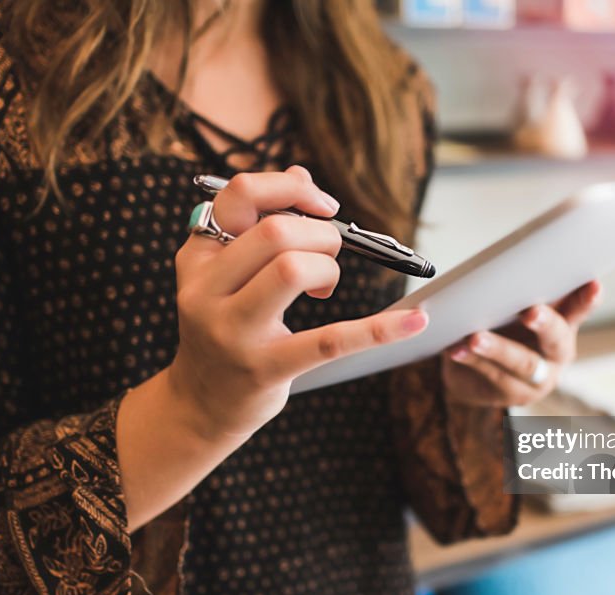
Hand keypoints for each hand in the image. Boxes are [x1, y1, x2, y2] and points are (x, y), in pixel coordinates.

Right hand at [168, 165, 427, 441]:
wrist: (201, 403)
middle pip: (275, 231)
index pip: (240, 195)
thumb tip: (300, 173)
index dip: (292, 189)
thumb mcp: (227, 273)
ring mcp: (233, 331)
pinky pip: (330, 339)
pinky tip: (415, 321)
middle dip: (321, 234)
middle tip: (328, 256)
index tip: (324, 206)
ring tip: (325, 286)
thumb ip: (258, 223)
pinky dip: (380, 328)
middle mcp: (206, 290)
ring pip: (292, 268)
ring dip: (329, 267)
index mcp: (199, 257)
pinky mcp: (264, 368)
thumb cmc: (226, 327)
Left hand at [442, 280, 600, 406]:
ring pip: (520, 363)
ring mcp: (535, 380)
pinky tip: (454, 349)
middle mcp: (556, 356)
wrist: (472, 372)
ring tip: (475, 337)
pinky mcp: (509, 394)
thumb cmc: (500, 328)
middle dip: (544, 324)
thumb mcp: (513, 308)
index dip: (588, 299)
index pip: (579, 310)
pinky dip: (471, 360)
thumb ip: (523, 289)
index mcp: (563, 327)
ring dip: (497, 348)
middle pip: (555, 340)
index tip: (593, 284)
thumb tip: (515, 256)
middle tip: (530, 311)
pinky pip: (490, 375)